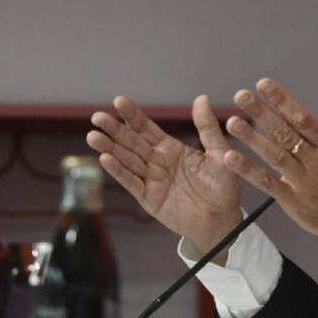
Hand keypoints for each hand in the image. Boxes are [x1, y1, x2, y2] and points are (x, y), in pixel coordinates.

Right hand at [86, 95, 242, 256]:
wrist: (223, 219)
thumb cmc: (223, 186)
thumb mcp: (219, 152)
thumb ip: (207, 127)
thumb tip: (201, 98)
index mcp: (171, 148)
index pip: (147, 128)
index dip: (133, 115)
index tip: (119, 101)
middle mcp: (157, 162)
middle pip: (132, 142)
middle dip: (115, 130)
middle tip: (97, 117)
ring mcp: (151, 179)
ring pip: (127, 161)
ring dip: (110, 148)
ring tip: (93, 136)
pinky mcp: (149, 198)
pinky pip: (132, 182)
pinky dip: (118, 171)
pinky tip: (105, 159)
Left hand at [221, 77, 317, 250]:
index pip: (304, 119)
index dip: (283, 101)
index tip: (264, 84)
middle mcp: (316, 162)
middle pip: (286, 134)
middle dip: (262, 114)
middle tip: (241, 96)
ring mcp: (303, 182)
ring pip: (274, 156)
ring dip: (252, 139)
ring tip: (232, 122)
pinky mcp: (292, 200)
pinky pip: (267, 183)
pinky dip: (248, 170)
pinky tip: (230, 158)